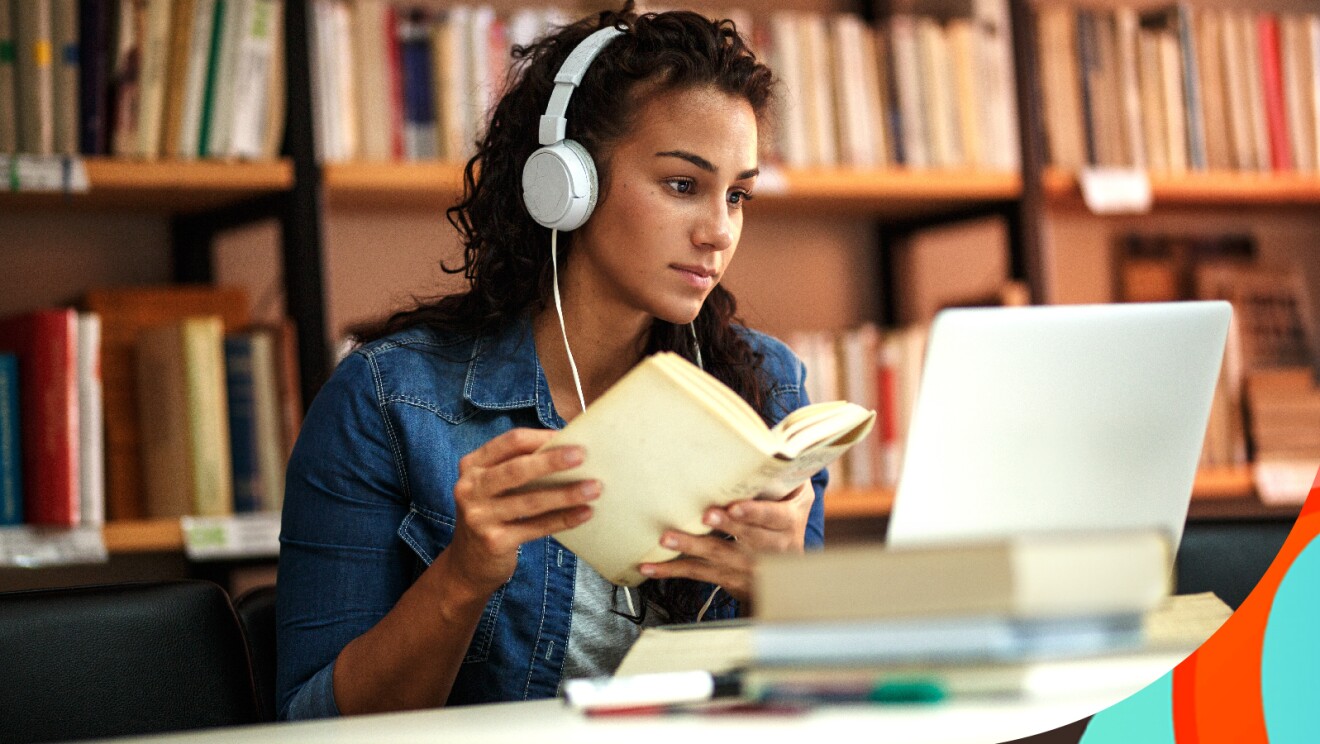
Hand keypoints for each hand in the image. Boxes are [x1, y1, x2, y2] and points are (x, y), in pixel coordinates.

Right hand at [445, 428, 599, 596]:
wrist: (469, 562)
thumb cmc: (492, 513)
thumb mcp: (494, 485)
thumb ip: (519, 466)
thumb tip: (569, 449)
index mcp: (473, 465)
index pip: (510, 442)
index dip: (541, 438)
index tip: (571, 436)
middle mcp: (470, 488)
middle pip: (517, 469)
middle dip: (552, 461)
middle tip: (583, 456)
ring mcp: (479, 516)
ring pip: (530, 501)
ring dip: (566, 494)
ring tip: (594, 488)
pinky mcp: (494, 542)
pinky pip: (536, 527)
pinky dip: (563, 519)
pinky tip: (585, 513)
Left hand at [637, 481, 814, 603]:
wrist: (789, 576)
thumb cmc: (785, 522)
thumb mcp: (798, 499)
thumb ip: (787, 474)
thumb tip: (771, 443)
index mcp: (788, 523)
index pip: (773, 517)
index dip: (754, 513)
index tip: (735, 507)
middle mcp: (771, 548)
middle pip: (746, 537)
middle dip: (724, 526)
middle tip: (704, 515)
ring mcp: (748, 567)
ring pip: (718, 556)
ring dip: (691, 547)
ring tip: (667, 538)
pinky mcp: (728, 578)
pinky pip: (698, 573)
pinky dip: (672, 571)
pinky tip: (650, 567)